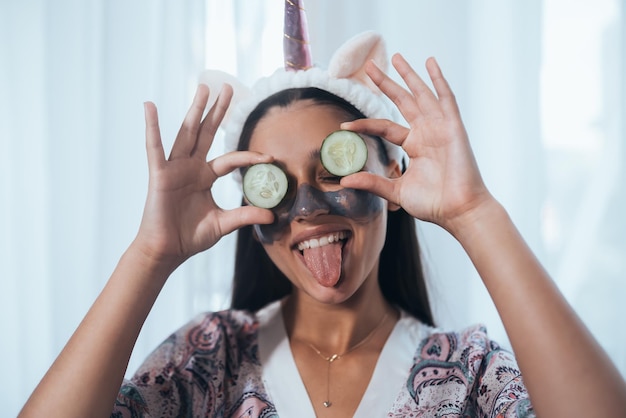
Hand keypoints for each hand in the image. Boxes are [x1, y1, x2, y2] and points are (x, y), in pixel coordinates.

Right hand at [135, 84, 273, 268]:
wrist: (166, 251)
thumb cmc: (189, 237)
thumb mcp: (223, 224)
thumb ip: (245, 215)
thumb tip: (272, 214)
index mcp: (205, 177)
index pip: (231, 159)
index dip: (249, 157)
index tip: (269, 158)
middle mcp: (191, 168)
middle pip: (207, 133)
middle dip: (218, 111)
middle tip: (228, 87)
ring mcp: (174, 168)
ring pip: (187, 133)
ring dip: (195, 110)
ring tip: (204, 87)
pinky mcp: (159, 174)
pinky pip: (154, 147)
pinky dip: (152, 127)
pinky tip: (150, 106)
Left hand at [340, 54, 491, 232]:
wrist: (458, 210)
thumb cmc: (433, 203)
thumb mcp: (396, 191)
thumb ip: (372, 182)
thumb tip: (344, 182)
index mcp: (414, 146)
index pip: (384, 126)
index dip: (365, 124)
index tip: (344, 125)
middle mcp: (426, 133)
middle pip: (403, 101)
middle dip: (387, 83)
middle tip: (370, 66)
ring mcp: (440, 128)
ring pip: (422, 94)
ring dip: (409, 75)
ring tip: (396, 57)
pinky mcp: (453, 127)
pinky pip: (445, 98)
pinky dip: (438, 80)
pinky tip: (430, 63)